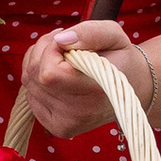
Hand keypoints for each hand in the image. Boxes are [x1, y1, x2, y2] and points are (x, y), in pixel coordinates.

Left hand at [17, 18, 149, 140]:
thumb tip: (60, 40)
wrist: (131, 89)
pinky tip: (59, 77)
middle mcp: (80, 113)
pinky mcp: (57, 128)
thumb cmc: (120, 58)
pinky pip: (30, 96)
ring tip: (65, 60)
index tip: (68, 44)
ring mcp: (66, 124)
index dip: (51, 51)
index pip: (48, 73)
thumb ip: (89, 32)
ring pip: (29, 83)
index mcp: (96, 90)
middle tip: (67, 48)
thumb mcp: (113, 35)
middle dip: (45, 53)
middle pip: (35, 75)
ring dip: (40, 64)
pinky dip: (39, 81)